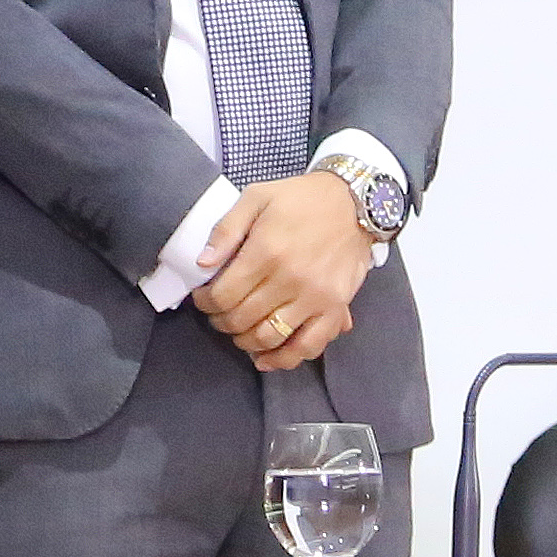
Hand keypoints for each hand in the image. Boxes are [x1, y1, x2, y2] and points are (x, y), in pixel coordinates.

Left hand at [193, 172, 372, 374]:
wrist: (354, 203)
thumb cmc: (301, 198)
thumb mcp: (256, 197)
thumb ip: (226, 230)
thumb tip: (202, 264)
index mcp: (267, 252)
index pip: (224, 295)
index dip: (205, 302)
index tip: (202, 298)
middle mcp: (291, 279)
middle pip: (242, 319)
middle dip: (221, 321)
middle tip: (217, 314)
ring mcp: (315, 298)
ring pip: (271, 337)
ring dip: (246, 342)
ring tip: (238, 331)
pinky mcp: (336, 309)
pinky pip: (310, 346)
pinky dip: (285, 359)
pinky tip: (266, 359)